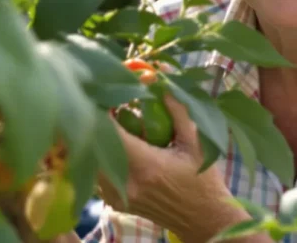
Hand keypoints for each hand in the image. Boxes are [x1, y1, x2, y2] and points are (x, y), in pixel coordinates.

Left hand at [97, 95, 248, 241]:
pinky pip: (98, 173)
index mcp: (147, 166)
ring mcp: (118, 196)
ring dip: (97, 139)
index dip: (102, 110)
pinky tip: (116, 144)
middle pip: (93, 146)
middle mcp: (127, 183)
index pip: (110, 133)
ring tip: (110, 121)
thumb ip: (177, 109)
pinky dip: (102, 155)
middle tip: (105, 102)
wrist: (205, 220)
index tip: (105, 91)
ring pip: (91, 161)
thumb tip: (160, 75)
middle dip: (95, 122)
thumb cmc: (204, 181)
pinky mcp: (116, 202)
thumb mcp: (195, 142)